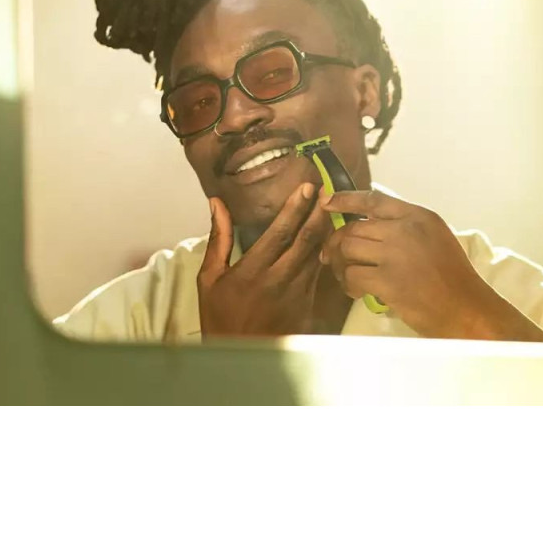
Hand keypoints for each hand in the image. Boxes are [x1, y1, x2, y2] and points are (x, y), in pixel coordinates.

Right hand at [197, 183, 331, 338]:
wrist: (240, 356)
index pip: (280, 233)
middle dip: (318, 212)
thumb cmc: (220, 315)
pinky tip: (330, 236)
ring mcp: (296, 293)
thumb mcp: (210, 279)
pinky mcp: (307, 303)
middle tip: (329, 190)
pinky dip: (326, 251)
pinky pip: (319, 271)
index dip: (296, 208)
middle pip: (306, 240)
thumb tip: (217, 204)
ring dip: (326, 230)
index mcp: (251, 272)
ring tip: (333, 207)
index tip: (307, 188)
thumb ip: (218, 239)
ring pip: (317, 255)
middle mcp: (278, 281)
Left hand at [319, 189, 542, 341]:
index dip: (346, 199)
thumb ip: (407, 228)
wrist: (466, 308)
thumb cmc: (455, 278)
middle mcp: (405, 229)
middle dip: (337, 242)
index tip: (327, 202)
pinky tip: (355, 291)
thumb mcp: (436, 238)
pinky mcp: (387, 280)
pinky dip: (348, 285)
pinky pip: (352, 276)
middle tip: (332, 256)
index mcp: (419, 216)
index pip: (373, 200)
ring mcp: (395, 254)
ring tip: (343, 274)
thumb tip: (370, 226)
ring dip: (339, 263)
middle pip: (354, 228)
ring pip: (348, 250)